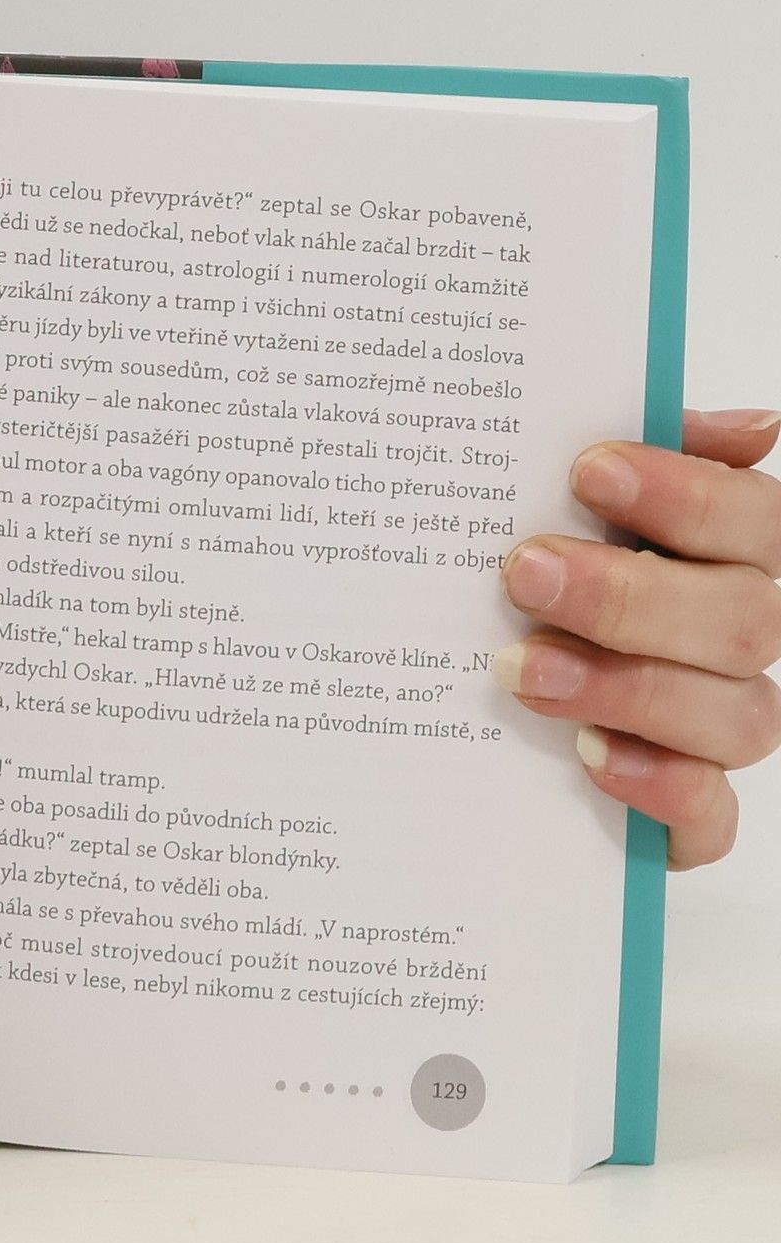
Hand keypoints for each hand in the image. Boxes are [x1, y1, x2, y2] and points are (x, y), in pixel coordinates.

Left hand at [492, 407, 780, 868]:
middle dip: (627, 595)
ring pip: (731, 716)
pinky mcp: (690, 815)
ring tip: (519, 669)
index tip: (588, 472)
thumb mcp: (576, 517)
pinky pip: (708, 815)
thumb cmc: (550, 592)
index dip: (686, 494)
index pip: (757, 520)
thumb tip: (751, 427)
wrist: (488, 721)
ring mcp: (721, 732)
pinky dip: (657, 785)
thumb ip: (642, 462)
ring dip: (623, 687)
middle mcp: (742, 645)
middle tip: (524, 572)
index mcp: (733, 561)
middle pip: (740, 620)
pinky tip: (589, 754)